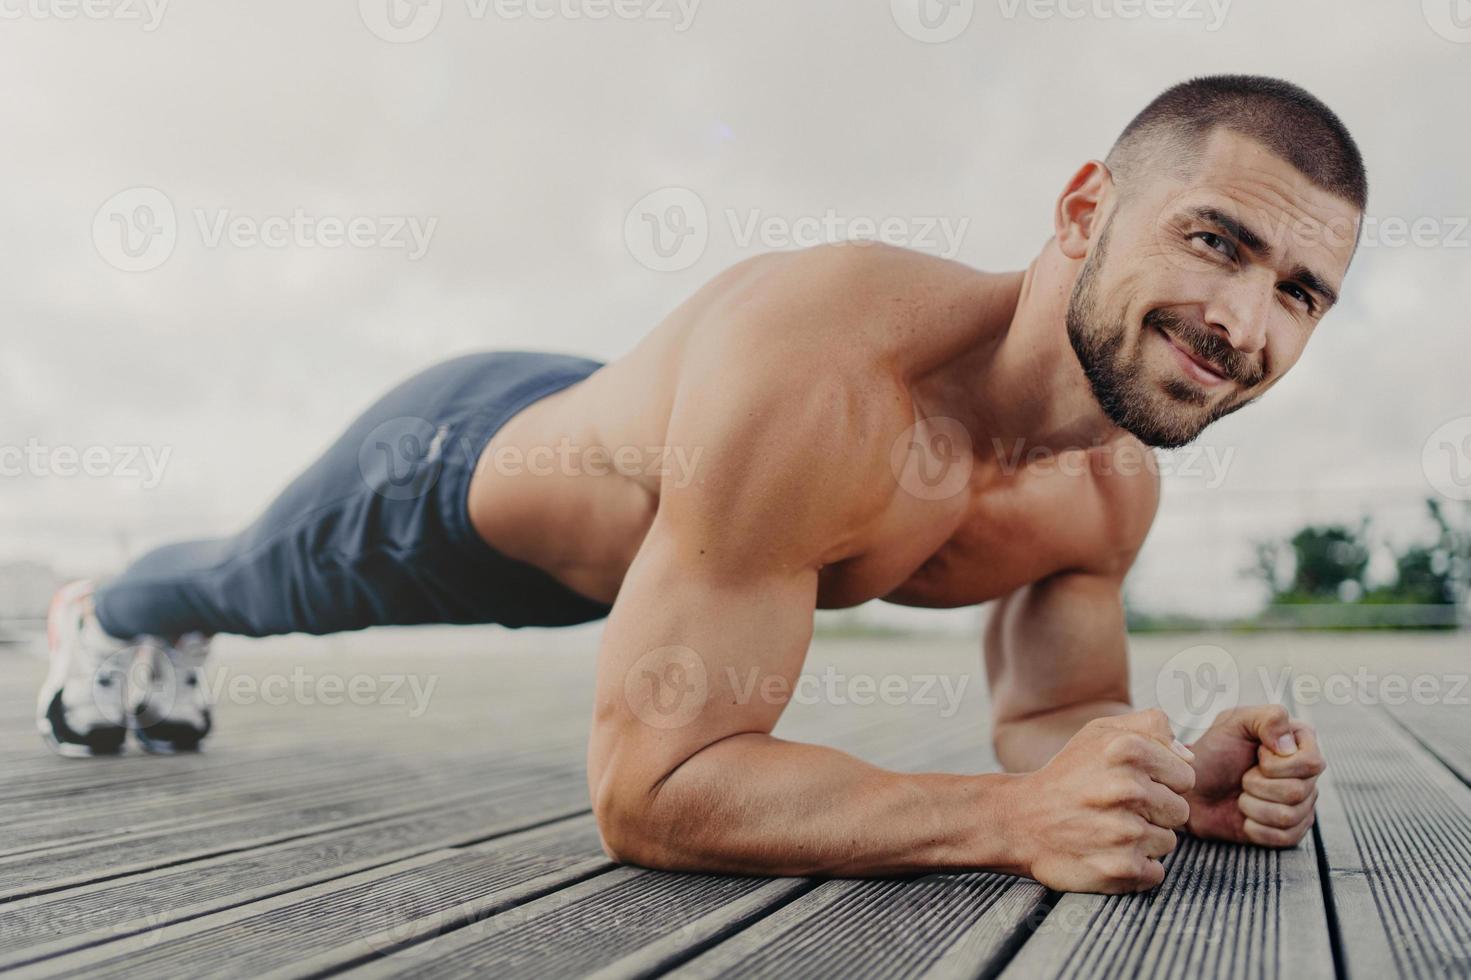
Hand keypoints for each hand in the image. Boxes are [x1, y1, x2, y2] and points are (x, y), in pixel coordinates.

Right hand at [1007, 708, 1195, 892]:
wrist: (1021, 820)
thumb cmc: (1068, 775)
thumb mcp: (1099, 733)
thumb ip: (1150, 727)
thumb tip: (1189, 756)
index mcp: (1128, 749)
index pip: (1186, 777)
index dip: (1162, 782)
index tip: (1132, 784)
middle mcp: (1128, 789)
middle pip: (1180, 812)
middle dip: (1155, 812)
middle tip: (1117, 809)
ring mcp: (1124, 831)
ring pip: (1168, 842)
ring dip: (1144, 840)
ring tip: (1108, 829)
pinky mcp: (1120, 868)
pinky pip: (1156, 873)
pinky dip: (1137, 868)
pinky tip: (1108, 852)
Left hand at [1183, 705, 1324, 847]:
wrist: (1193, 790)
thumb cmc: (1213, 753)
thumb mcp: (1234, 722)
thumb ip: (1268, 718)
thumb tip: (1289, 745)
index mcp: (1300, 744)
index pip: (1313, 763)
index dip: (1277, 764)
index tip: (1256, 754)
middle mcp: (1307, 776)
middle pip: (1299, 791)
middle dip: (1257, 784)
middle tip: (1243, 776)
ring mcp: (1302, 805)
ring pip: (1289, 816)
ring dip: (1253, 805)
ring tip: (1242, 794)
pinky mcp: (1291, 831)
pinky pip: (1284, 837)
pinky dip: (1255, 827)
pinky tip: (1245, 815)